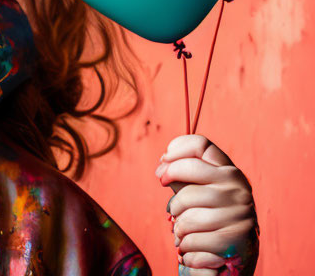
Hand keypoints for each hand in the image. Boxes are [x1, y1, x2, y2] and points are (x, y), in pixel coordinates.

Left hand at [155, 134, 258, 275]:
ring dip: (178, 224)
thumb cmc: (209, 218)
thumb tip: (162, 167)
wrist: (237, 257)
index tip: (162, 164)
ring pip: (185, 207)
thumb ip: (182, 176)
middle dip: (170, 182)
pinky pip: (191, 237)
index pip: (200, 144)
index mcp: (229, 171)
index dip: (175, 150)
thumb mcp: (199, 192)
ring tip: (184, 231)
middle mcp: (238, 187)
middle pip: (187, 171)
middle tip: (169, 204)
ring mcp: (239, 211)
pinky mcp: (234, 238)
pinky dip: (185, 245)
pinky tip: (192, 247)